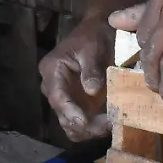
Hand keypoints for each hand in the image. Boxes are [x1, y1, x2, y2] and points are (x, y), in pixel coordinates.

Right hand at [39, 13, 113, 140]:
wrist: (98, 32)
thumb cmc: (93, 36)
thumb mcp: (93, 48)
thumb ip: (91, 69)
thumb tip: (91, 91)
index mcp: (52, 70)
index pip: (57, 96)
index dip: (69, 112)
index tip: (83, 122)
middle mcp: (53, 87)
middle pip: (62, 114)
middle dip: (83, 125)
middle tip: (107, 124)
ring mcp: (65, 97)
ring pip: (70, 124)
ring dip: (88, 130)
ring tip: (110, 125)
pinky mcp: (76, 104)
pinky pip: (79, 123)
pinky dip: (92, 128)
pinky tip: (108, 124)